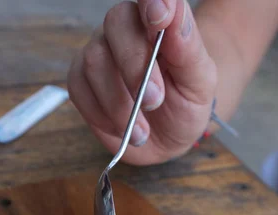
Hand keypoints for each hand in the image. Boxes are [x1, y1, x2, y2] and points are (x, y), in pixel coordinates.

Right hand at [67, 0, 216, 165]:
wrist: (168, 138)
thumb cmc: (185, 104)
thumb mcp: (199, 82)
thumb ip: (188, 46)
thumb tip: (172, 12)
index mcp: (157, 21)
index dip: (151, 1)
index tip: (159, 18)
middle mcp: (124, 30)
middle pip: (115, 25)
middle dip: (134, 67)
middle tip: (153, 102)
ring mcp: (99, 54)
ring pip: (94, 62)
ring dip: (118, 103)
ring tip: (142, 131)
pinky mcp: (81, 82)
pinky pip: (78, 89)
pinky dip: (101, 115)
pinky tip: (122, 129)